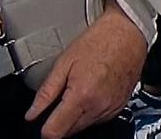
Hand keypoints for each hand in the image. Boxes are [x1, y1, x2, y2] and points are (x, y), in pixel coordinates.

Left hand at [25, 8, 145, 138]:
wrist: (128, 32)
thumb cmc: (99, 41)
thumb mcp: (64, 62)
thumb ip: (46, 92)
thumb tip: (32, 113)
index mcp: (82, 95)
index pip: (55, 132)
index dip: (44, 129)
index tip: (40, 121)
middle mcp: (99, 106)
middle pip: (69, 132)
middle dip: (60, 121)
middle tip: (60, 98)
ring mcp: (112, 108)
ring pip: (85, 127)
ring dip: (76, 117)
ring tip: (78, 90)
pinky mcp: (120, 106)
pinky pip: (100, 119)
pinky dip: (91, 111)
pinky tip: (91, 92)